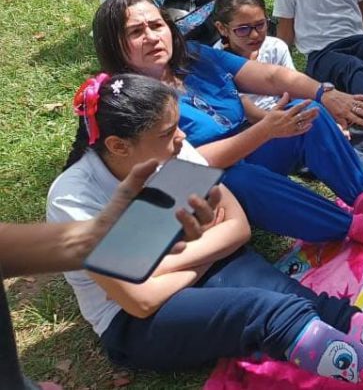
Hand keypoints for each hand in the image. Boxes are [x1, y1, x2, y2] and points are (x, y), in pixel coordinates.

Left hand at [90, 161, 219, 257]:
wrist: (97, 232)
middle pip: (206, 218)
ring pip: (196, 235)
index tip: (212, 186)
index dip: (214, 196)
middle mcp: (178, 224)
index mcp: (177, 207)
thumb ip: (139, 173)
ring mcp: (170, 238)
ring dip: (193, 223)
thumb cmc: (117, 210)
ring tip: (179, 211)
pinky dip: (178, 246)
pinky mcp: (159, 251)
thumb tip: (154, 162)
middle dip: (205, 207)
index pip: (203, 203)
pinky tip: (176, 242)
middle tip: (192, 196)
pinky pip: (174, 250)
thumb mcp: (127, 188)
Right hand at [259, 94, 317, 138]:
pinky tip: (311, 125)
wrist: (266, 130)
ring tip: (317, 115)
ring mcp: (291, 128)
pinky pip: (300, 131)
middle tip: (318, 108)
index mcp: (286, 114)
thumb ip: (282, 101)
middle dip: (311, 112)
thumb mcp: (275, 108)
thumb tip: (286, 93)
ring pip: (303, 123)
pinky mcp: (290, 133)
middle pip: (302, 115)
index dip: (304, 104)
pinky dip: (305, 128)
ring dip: (310, 119)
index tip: (310, 101)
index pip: (297, 108)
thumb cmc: (270, 118)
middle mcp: (289, 121)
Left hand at [321, 88, 362, 128]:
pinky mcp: (350, 96)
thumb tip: (346, 133)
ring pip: (361, 104)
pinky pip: (358, 96)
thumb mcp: (333, 118)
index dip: (362, 122)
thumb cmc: (328, 108)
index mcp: (344, 113)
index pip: (355, 118)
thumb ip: (341, 124)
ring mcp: (350, 101)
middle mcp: (348, 107)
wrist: (325, 96)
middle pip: (360, 111)